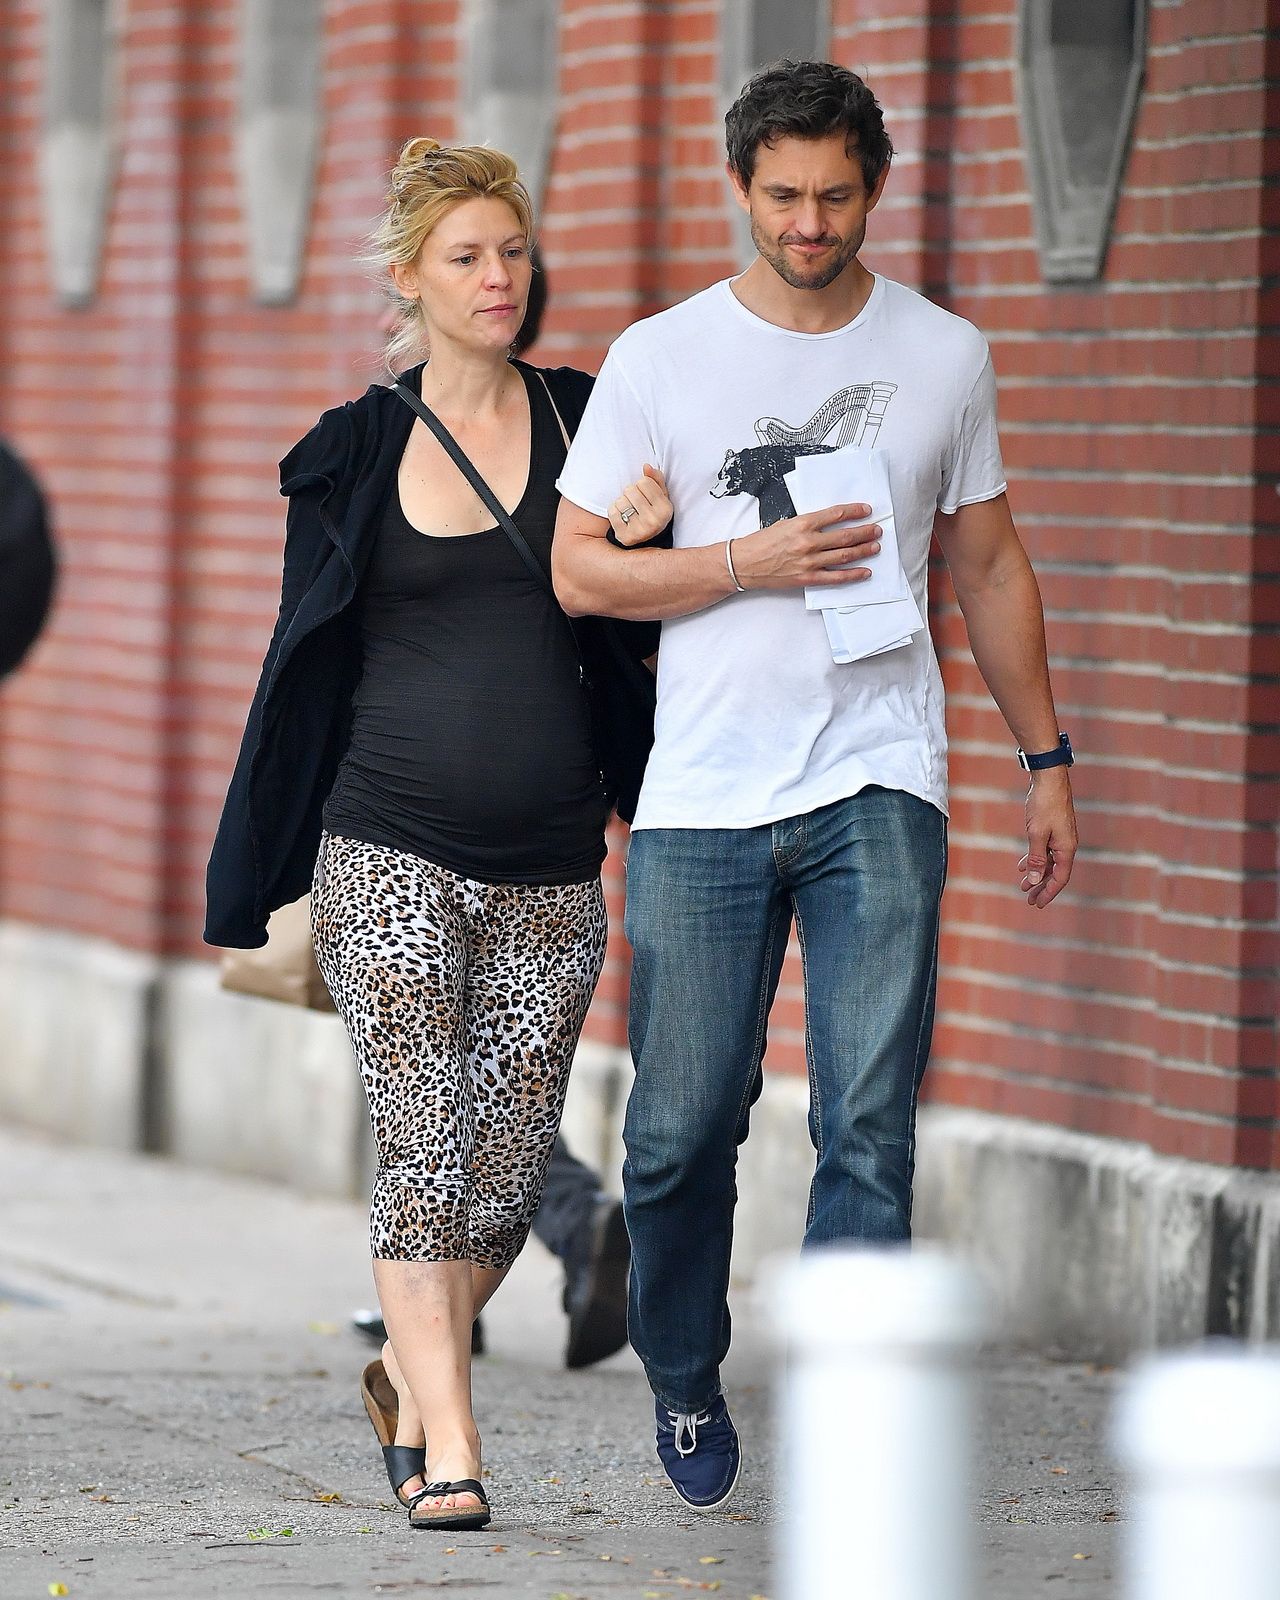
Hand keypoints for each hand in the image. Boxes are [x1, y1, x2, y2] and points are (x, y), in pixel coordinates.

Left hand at [608, 465, 672, 546]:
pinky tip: (622, 517)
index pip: (644, 481)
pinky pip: (612, 512)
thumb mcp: (661, 496)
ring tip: (630, 510)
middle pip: (630, 490)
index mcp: (665, 509)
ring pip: (620, 500)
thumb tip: (646, 467)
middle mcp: (654, 521)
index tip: (645, 494)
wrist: (647, 539)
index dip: (642, 485)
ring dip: (622, 502)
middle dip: (631, 493)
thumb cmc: (653, 511)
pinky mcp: (625, 536)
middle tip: (636, 503)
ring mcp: (639, 531)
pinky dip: (615, 511)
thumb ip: (656, 478)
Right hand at [729, 503, 882, 589]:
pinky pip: (835, 577)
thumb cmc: (761, 542)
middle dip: (864, 532)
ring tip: (875, 546)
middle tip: (877, 530)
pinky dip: (853, 575)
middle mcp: (808, 542)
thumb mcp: (785, 523)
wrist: (744, 564)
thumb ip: (807, 524)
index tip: (867, 510)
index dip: (855, 511)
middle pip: (845, 536)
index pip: (836, 514)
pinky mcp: (807, 578)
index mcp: (802, 524)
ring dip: (863, 550)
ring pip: (844, 555)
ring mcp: (809, 561)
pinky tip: (865, 571)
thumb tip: (828, 522)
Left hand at [1019, 768, 1076, 908]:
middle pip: (1055, 873)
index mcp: (1067, 849)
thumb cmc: (1044, 805)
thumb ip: (1037, 858)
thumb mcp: (1037, 834)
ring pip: (1050, 862)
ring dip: (1037, 874)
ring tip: (1023, 885)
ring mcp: (1061, 837)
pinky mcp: (1054, 830)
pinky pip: (1046, 850)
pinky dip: (1035, 859)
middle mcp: (1067, 845)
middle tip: (1028, 900)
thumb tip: (1036, 880)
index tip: (1037, 904)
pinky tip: (1023, 865)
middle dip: (1041, 887)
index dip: (1048, 893)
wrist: (1049, 779)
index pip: (1060, 878)